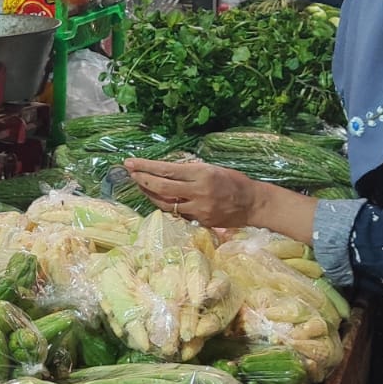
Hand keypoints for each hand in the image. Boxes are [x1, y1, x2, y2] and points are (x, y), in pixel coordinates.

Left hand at [124, 157, 267, 228]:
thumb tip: (165, 170)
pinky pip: (177, 213)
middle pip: (161, 187)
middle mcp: (198, 191)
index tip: (130, 162)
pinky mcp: (200, 221)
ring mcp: (198, 208)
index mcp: (201, 173)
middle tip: (130, 173)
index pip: (167, 169)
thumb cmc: (233, 181)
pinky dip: (166, 205)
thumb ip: (189, 171)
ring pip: (165, 203)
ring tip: (141, 185)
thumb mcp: (212, 169)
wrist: (253, 203)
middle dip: (142, 179)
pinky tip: (158, 199)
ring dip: (150, 194)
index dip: (146, 166)